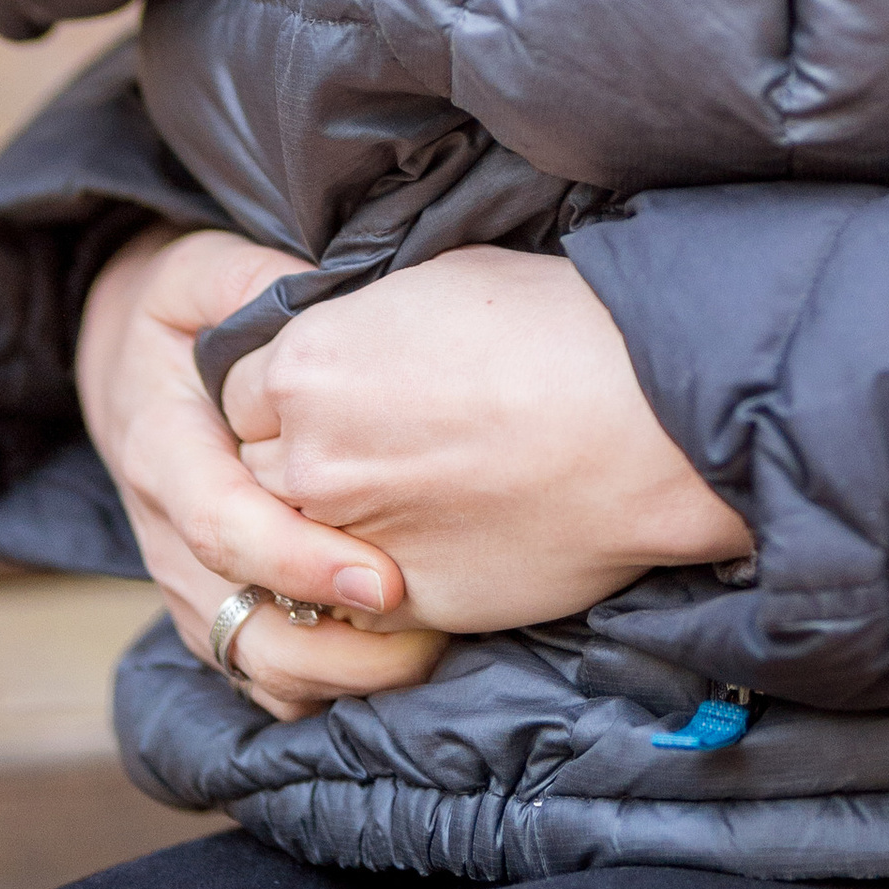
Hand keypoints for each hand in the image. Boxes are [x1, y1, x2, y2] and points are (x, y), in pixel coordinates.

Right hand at [76, 226, 448, 723]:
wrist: (132, 365)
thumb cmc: (185, 310)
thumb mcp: (203, 271)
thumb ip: (254, 280)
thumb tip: (318, 298)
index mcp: (163, 450)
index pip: (220, 527)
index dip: (300, 562)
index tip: (385, 581)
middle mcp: (167, 534)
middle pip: (240, 628)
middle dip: (337, 650)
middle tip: (435, 635)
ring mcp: (187, 583)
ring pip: (253, 668)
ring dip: (340, 676)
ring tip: (433, 650)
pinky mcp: (215, 609)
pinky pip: (262, 678)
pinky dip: (324, 684)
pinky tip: (395, 658)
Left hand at [220, 246, 751, 633]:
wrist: (644, 427)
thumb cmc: (560, 331)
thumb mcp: (442, 280)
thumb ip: (366, 316)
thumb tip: (356, 331)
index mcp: (304, 364)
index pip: (243, 387)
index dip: (290, 390)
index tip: (339, 392)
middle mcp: (308, 456)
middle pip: (259, 468)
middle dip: (302, 460)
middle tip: (372, 447)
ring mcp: (348, 540)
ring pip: (297, 545)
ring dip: (331, 529)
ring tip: (403, 499)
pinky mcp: (399, 606)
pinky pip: (353, 607)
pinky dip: (376, 586)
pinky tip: (432, 545)